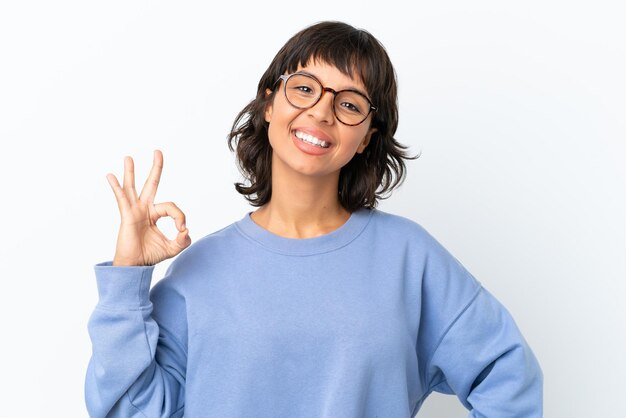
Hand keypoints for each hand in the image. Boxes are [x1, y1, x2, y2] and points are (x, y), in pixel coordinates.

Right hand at [106, 150, 190, 265]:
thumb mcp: (172, 248)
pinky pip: (122, 199)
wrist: (135, 267)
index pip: (171, 207)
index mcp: (154, 214)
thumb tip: (186, 230)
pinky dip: (116, 187)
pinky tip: (111, 175)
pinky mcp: (127, 216)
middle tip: (158, 151)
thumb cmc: (150, 256)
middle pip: (151, 184)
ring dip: (131, 172)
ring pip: (133, 188)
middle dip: (156, 168)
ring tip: (128, 157)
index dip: (180, 217)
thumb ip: (182, 240)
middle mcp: (144, 209)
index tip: (182, 229)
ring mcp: (134, 211)